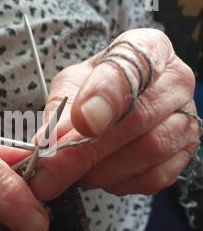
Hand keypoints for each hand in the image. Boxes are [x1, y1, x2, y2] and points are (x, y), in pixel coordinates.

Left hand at [29, 29, 199, 199]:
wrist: (112, 104)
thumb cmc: (90, 88)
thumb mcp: (69, 87)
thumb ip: (59, 111)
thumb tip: (45, 143)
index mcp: (146, 49)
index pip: (132, 66)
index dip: (105, 96)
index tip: (80, 121)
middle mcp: (175, 81)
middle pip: (137, 119)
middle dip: (86, 149)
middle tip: (51, 168)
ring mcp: (185, 118)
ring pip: (147, 151)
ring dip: (100, 169)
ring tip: (72, 171)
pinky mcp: (183, 152)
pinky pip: (153, 177)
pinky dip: (118, 182)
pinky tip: (98, 175)